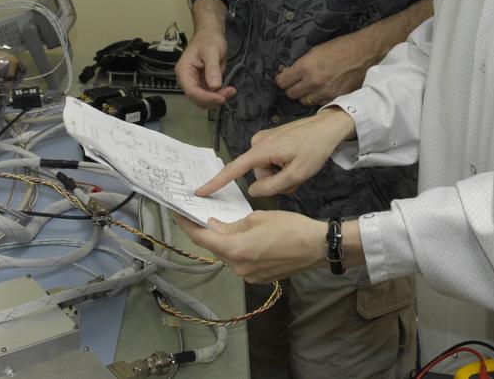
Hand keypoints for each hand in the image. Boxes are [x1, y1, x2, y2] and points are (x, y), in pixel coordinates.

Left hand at [174, 211, 323, 282]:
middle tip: (202, 216)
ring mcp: (249, 276)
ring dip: (225, 242)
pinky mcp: (259, 278)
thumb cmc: (289, 227)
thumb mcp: (256, 218)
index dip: (187, 226)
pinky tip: (246, 239)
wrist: (316, 247)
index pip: (202, 238)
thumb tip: (215, 226)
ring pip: (228, 256)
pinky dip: (238, 251)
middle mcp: (238, 267)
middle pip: (215, 248)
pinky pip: (241, 263)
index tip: (178, 214)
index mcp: (235, 249)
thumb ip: (232, 225)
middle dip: (207, 233)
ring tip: (227, 226)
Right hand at [175, 29, 235, 108]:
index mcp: (184, 70)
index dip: (206, 97)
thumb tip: (214, 86)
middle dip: (213, 99)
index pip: (191, 91)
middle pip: (197, 98)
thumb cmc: (208, 39)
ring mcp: (195, 82)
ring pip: (203, 100)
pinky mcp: (203, 84)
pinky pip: (209, 95)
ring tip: (230, 91)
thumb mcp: (212, 51)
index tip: (220, 98)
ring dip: (217, 99)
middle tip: (228, 93)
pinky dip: (219, 95)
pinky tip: (228, 90)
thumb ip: (212, 69)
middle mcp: (187, 79)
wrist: (211, 34)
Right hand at [195, 108, 355, 197]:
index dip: (216, 182)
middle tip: (296, 177)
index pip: (233, 169)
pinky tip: (296, 160)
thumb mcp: (297, 174)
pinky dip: (282, 166)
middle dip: (275, 181)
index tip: (200, 192)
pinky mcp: (272, 139)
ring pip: (266, 169)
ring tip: (299, 167)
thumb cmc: (314, 149)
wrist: (328, 127)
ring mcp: (264, 140)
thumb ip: (272, 187)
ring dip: (281, 174)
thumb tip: (252, 191)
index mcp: (261, 151)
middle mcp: (258, 143)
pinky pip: (271, 161)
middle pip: (258, 174)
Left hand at [275, 32, 372, 107]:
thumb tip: (288, 73)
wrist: (364, 52)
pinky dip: (319, 98)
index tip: (284, 78)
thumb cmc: (340, 47)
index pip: (282, 82)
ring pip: (304, 101)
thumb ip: (301, 64)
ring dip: (305, 95)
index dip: (282, 79)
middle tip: (297, 83)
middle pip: (291, 94)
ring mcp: (325, 92)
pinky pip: (319, 103)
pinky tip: (323, 90)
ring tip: (312, 87)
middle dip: (292, 88)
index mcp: (306, 67)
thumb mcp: (315, 51)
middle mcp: (313, 82)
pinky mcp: (336, 98)